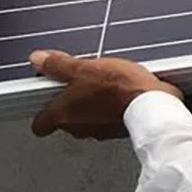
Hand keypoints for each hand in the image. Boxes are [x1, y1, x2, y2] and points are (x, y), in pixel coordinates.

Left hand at [29, 50, 181, 139]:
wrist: (152, 103)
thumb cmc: (119, 88)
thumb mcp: (85, 67)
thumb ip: (58, 65)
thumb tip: (40, 59)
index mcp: (61, 115)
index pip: (40, 124)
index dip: (43, 109)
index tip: (50, 92)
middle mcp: (76, 128)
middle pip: (65, 119)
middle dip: (72, 103)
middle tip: (82, 82)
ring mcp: (98, 132)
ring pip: (87, 120)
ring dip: (93, 106)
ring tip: (106, 84)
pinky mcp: (118, 131)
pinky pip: (108, 120)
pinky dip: (112, 109)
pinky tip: (123, 93)